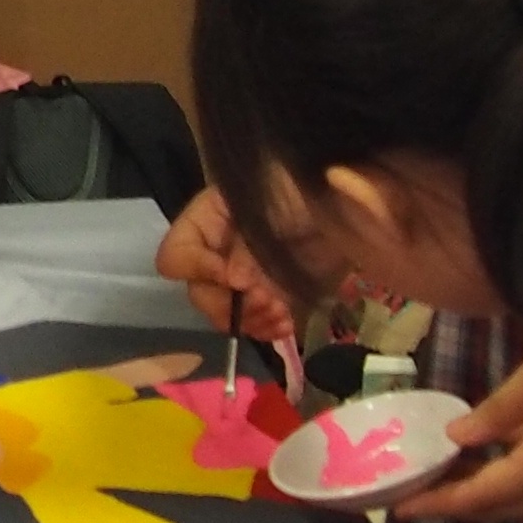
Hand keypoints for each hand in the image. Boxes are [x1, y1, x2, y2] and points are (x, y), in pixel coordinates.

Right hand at [156, 188, 298, 345]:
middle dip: (230, 303)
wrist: (346, 210)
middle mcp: (214, 252)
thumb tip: (234, 282)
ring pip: (223, 313)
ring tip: (281, 313)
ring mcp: (237, 278)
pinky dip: (266, 329)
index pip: (176, 254)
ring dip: (250, 320)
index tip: (234, 281)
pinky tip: (286, 324)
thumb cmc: (306, 193)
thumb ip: (249, 241)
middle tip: (265, 299)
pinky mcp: (261, 297)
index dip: (198, 270)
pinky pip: (250, 323)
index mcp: (206, 220)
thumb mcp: (276, 205)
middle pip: (198, 291)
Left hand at [388, 337, 522, 522]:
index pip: (484, 494)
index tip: (402, 509)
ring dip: (474, 492)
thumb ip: (505, 407)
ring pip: (512, 496)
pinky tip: (477, 455)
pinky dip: (497, 475)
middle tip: (409, 497)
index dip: (442, 503)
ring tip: (433, 477)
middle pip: (495, 505)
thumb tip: (456, 436)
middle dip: (453, 504)